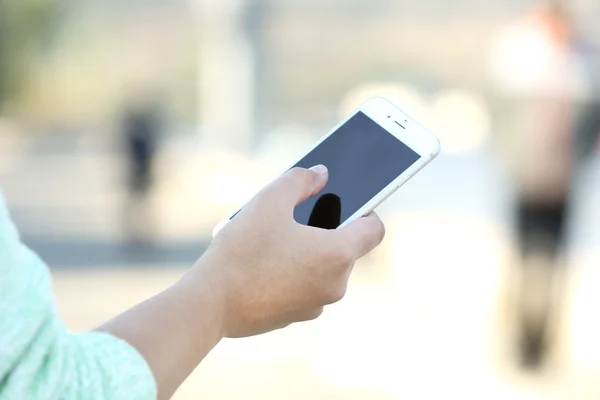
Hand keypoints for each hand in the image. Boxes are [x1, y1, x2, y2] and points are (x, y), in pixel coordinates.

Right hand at [196, 165, 385, 337]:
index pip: (375, 230)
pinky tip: (262, 266)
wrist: (210, 303)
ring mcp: (316, 305)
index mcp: (338, 254)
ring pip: (321, 269)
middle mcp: (336, 284)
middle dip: (324, 231)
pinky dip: (291, 275)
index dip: (366, 212)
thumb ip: (301, 179)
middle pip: (344, 249)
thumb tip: (321, 174)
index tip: (347, 205)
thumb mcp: (270, 200)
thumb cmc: (243, 250)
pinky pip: (303, 289)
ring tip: (271, 241)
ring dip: (306, 253)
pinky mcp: (295, 318)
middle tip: (293, 218)